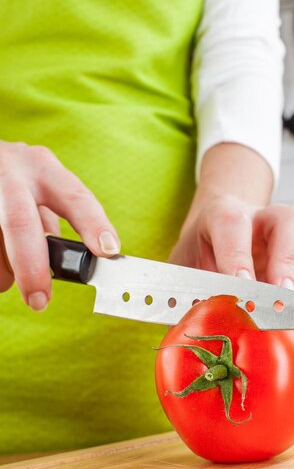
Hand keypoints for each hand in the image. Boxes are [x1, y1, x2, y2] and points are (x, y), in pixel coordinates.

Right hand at [0, 141, 119, 310]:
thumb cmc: (12, 179)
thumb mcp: (38, 186)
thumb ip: (53, 219)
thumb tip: (79, 259)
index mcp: (42, 167)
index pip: (74, 196)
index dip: (93, 223)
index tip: (108, 250)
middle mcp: (12, 171)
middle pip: (21, 223)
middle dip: (32, 267)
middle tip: (39, 301)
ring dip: (6, 271)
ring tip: (11, 276)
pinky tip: (1, 268)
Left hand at [169, 194, 293, 298]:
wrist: (213, 242)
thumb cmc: (198, 256)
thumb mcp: (184, 268)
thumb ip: (190, 291)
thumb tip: (199, 326)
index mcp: (223, 214)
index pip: (232, 224)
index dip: (237, 256)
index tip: (238, 286)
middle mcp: (262, 219)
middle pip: (290, 222)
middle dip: (287, 263)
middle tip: (281, 300)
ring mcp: (288, 239)